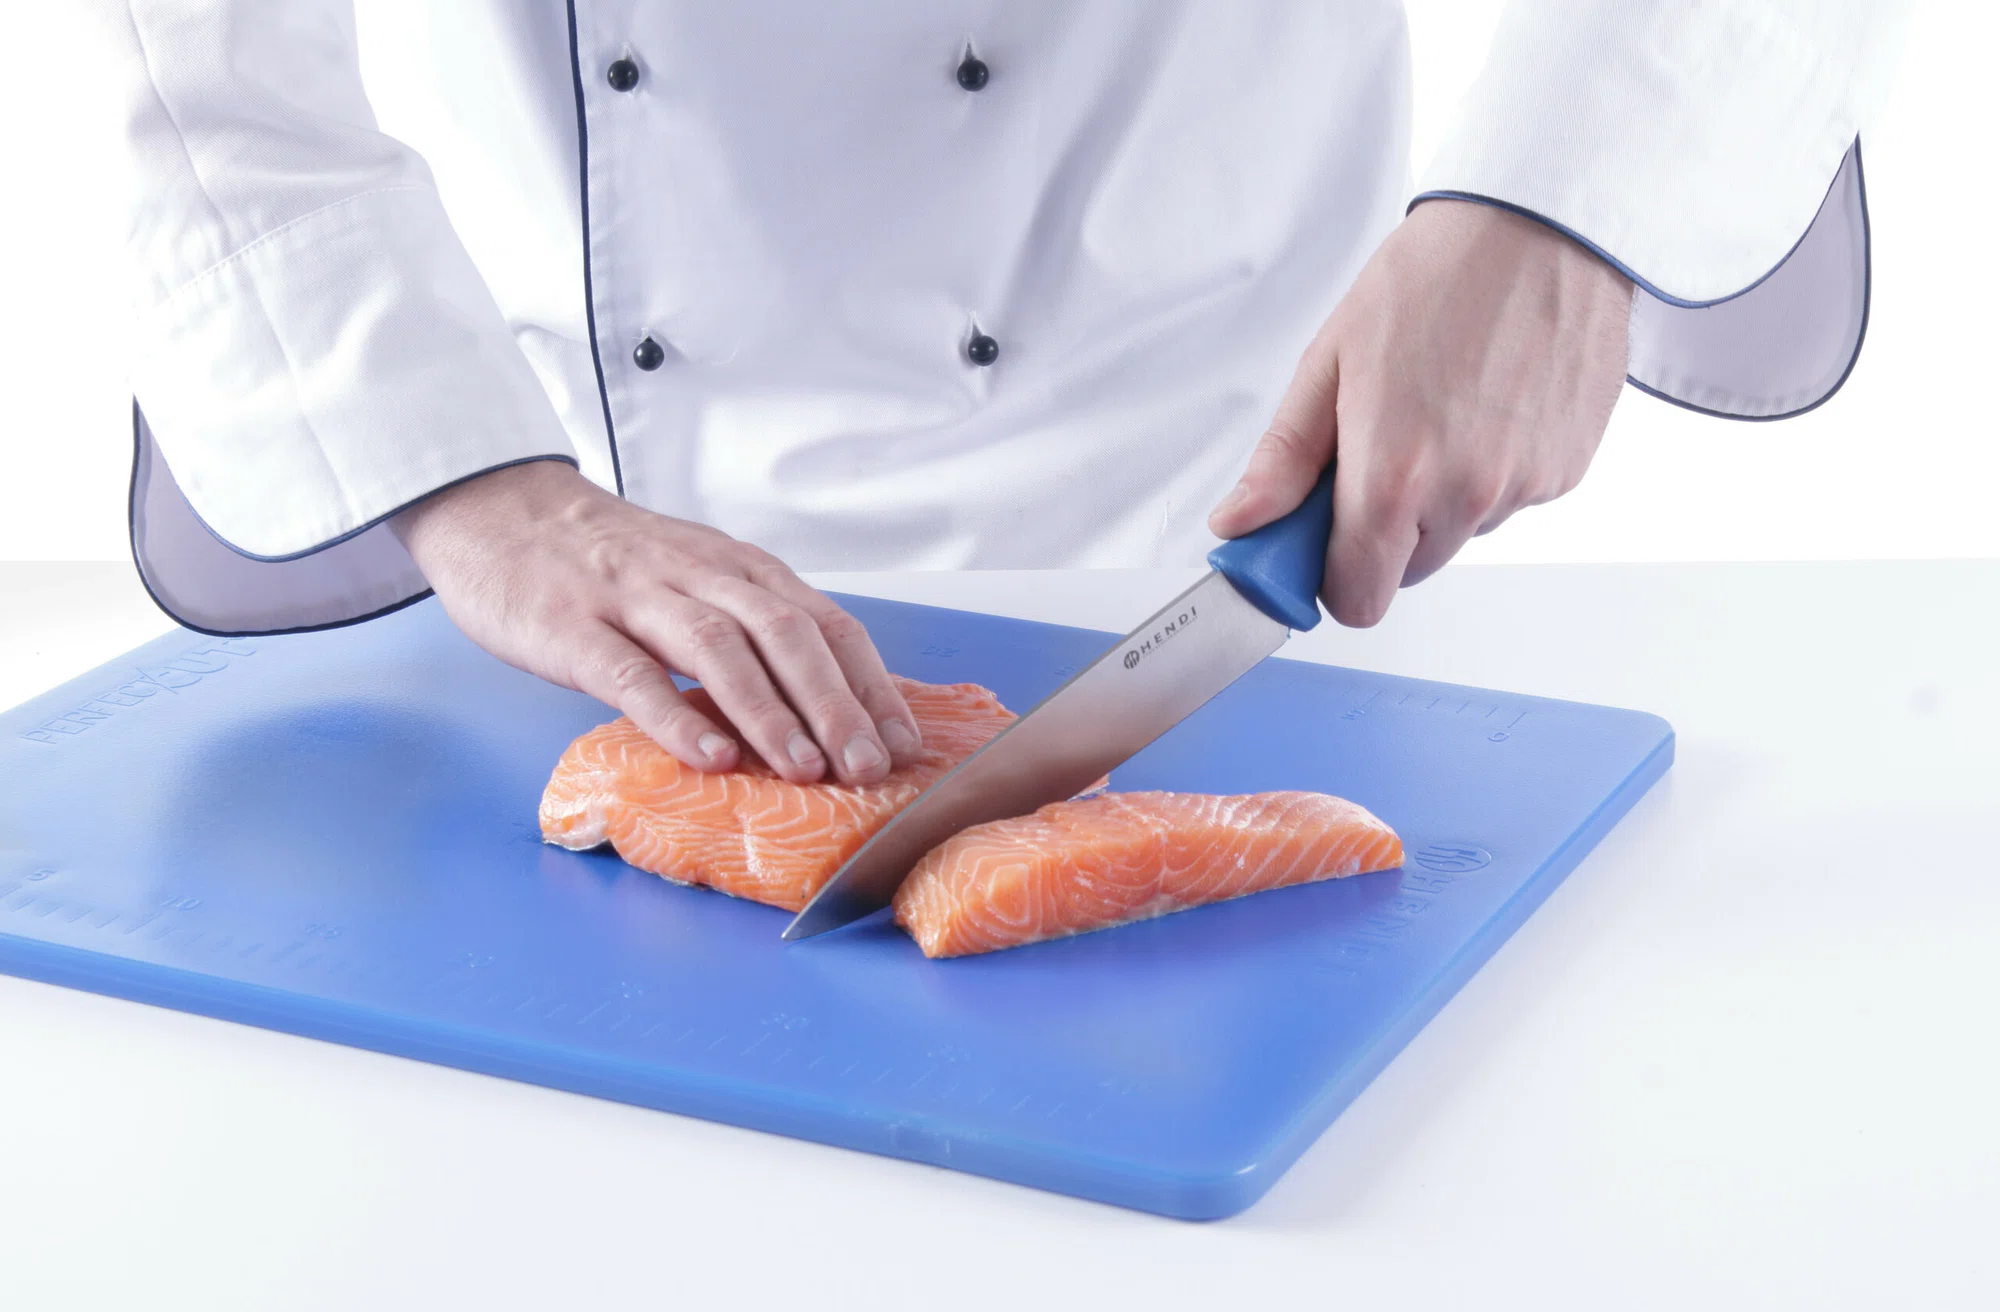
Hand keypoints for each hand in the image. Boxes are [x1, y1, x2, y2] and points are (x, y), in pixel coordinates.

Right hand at [390, 461, 921, 784]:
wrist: (502, 512)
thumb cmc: (611, 563)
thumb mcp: (698, 579)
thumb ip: (753, 630)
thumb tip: (829, 709)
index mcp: (740, 570)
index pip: (827, 623)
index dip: (871, 685)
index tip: (906, 744)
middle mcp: (701, 577)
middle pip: (786, 635)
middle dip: (837, 705)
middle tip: (870, 767)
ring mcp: (636, 599)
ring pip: (719, 651)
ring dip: (769, 713)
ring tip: (805, 769)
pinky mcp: (573, 627)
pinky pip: (631, 673)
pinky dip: (675, 716)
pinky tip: (710, 756)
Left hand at [1208, 199, 1632, 626]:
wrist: (1540, 225)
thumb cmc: (1433, 279)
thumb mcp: (1330, 363)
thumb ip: (1283, 461)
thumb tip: (1240, 524)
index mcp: (1392, 479)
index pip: (1355, 599)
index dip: (1331, 572)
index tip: (1321, 533)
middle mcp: (1463, 497)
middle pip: (1406, 571)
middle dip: (1383, 528)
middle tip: (1381, 443)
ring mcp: (1523, 488)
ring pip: (1459, 534)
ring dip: (1442, 497)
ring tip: (1443, 406)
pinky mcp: (1567, 471)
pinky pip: (1509, 500)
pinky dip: (1494, 470)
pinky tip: (1491, 402)